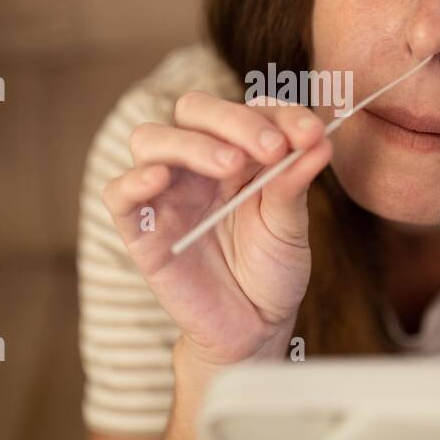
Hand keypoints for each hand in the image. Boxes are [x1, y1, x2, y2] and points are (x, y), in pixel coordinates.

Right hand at [101, 91, 331, 366]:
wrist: (254, 329)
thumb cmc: (271, 272)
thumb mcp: (289, 226)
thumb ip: (294, 182)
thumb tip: (319, 140)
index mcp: (237, 153)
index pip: (247, 110)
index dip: (278, 114)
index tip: (311, 133)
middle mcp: (196, 164)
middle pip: (193, 111)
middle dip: (234, 121)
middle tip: (271, 149)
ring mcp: (165, 193)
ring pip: (150, 139)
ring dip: (190, 144)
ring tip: (230, 166)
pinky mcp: (140, 229)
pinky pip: (119, 194)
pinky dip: (134, 180)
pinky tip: (160, 179)